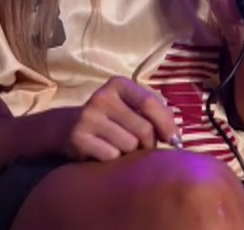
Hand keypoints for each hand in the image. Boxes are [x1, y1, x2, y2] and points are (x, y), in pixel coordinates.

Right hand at [51, 77, 180, 161]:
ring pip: (129, 145)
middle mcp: (102, 97)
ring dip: (130, 152)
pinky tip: (105, 152)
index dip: (167, 124)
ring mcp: (88, 117)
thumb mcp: (129, 105)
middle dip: (148, 143)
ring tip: (120, 146)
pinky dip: (113, 159)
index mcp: (119, 84)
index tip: (175, 140)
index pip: (150, 103)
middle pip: (143, 129)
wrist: (67, 127)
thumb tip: (176, 136)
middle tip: (142, 146)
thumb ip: (154, 112)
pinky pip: (111, 156)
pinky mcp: (78, 138)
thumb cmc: (110, 117)